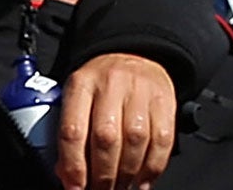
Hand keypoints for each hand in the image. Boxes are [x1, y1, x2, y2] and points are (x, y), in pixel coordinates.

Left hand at [55, 52, 176, 189]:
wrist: (134, 56)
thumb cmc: (101, 83)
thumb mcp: (78, 96)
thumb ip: (72, 131)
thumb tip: (67, 174)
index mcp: (81, 83)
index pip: (73, 129)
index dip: (73, 165)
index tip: (73, 187)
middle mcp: (110, 85)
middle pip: (106, 138)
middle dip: (102, 175)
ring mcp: (140, 92)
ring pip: (135, 142)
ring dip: (126, 175)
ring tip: (119, 188)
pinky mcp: (165, 103)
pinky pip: (161, 143)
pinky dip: (152, 169)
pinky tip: (141, 182)